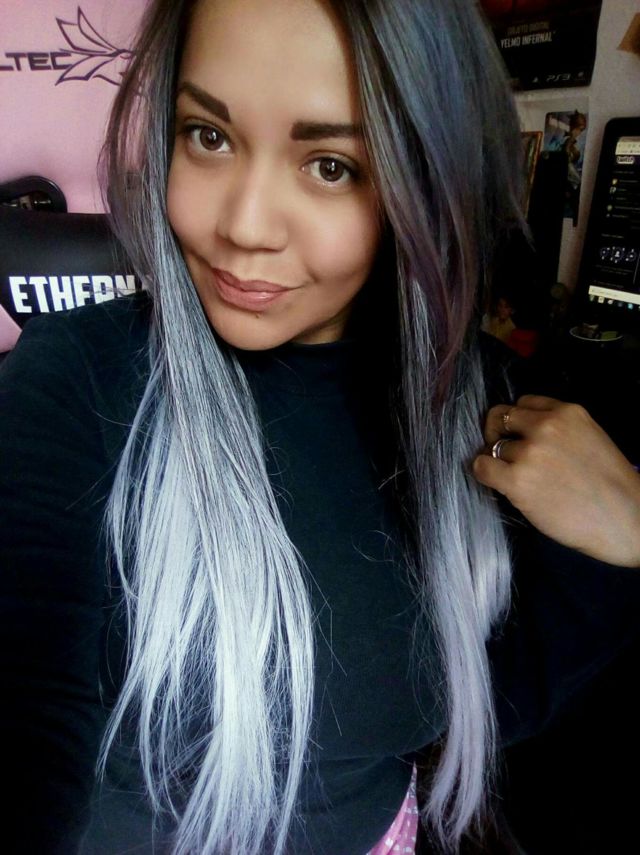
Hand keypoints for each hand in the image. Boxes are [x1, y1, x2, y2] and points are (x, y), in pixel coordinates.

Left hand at [471, 395, 639, 566]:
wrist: (624, 519)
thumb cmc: (610, 487)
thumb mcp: (589, 438)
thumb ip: (559, 429)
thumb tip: (526, 434)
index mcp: (567, 412)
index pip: (524, 403)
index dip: (517, 421)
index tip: (519, 436)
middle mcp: (546, 426)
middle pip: (500, 417)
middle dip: (498, 433)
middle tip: (504, 452)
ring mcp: (530, 453)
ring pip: (493, 446)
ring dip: (498, 460)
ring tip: (517, 478)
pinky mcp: (517, 480)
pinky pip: (482, 467)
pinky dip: (484, 473)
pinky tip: (497, 483)